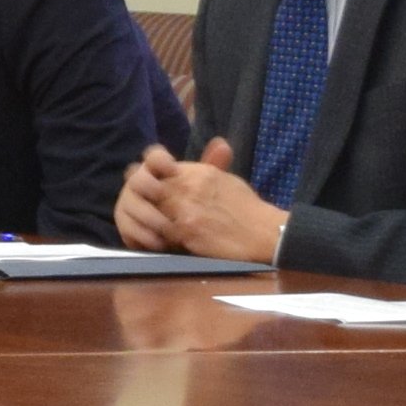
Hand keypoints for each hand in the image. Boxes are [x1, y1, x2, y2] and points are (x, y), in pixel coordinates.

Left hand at [117, 136, 287, 264]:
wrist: (263, 233)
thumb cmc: (247, 208)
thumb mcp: (224, 179)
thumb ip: (201, 171)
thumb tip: (179, 169)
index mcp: (198, 171)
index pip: (156, 163)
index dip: (146, 173)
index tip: (149, 184)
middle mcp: (188, 185)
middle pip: (147, 185)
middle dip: (142, 198)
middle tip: (142, 209)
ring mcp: (186, 208)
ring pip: (150, 209)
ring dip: (148, 220)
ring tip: (152, 228)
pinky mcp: (186, 230)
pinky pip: (159, 232)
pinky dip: (157, 238)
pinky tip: (162, 242)